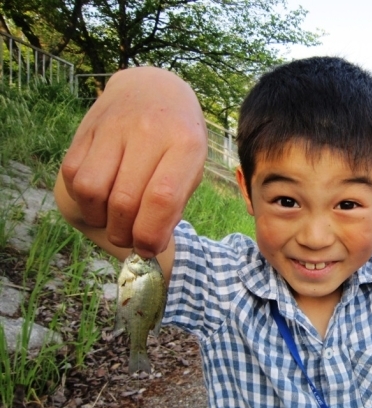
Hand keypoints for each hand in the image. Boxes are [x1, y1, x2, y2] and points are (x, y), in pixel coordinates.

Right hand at [60, 67, 206, 256]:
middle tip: (131, 239)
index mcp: (185, 144)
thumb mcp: (192, 167)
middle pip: (124, 200)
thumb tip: (149, 245)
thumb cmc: (178, 138)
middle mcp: (148, 132)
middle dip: (125, 234)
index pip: (162, 198)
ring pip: (92, 190)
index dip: (150, 234)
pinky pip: (73, 175)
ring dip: (100, 218)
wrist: (154, 89)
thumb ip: (173, 205)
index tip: (148, 250)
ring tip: (114, 220)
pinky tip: (100, 198)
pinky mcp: (86, 128)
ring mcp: (113, 127)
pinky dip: (84, 198)